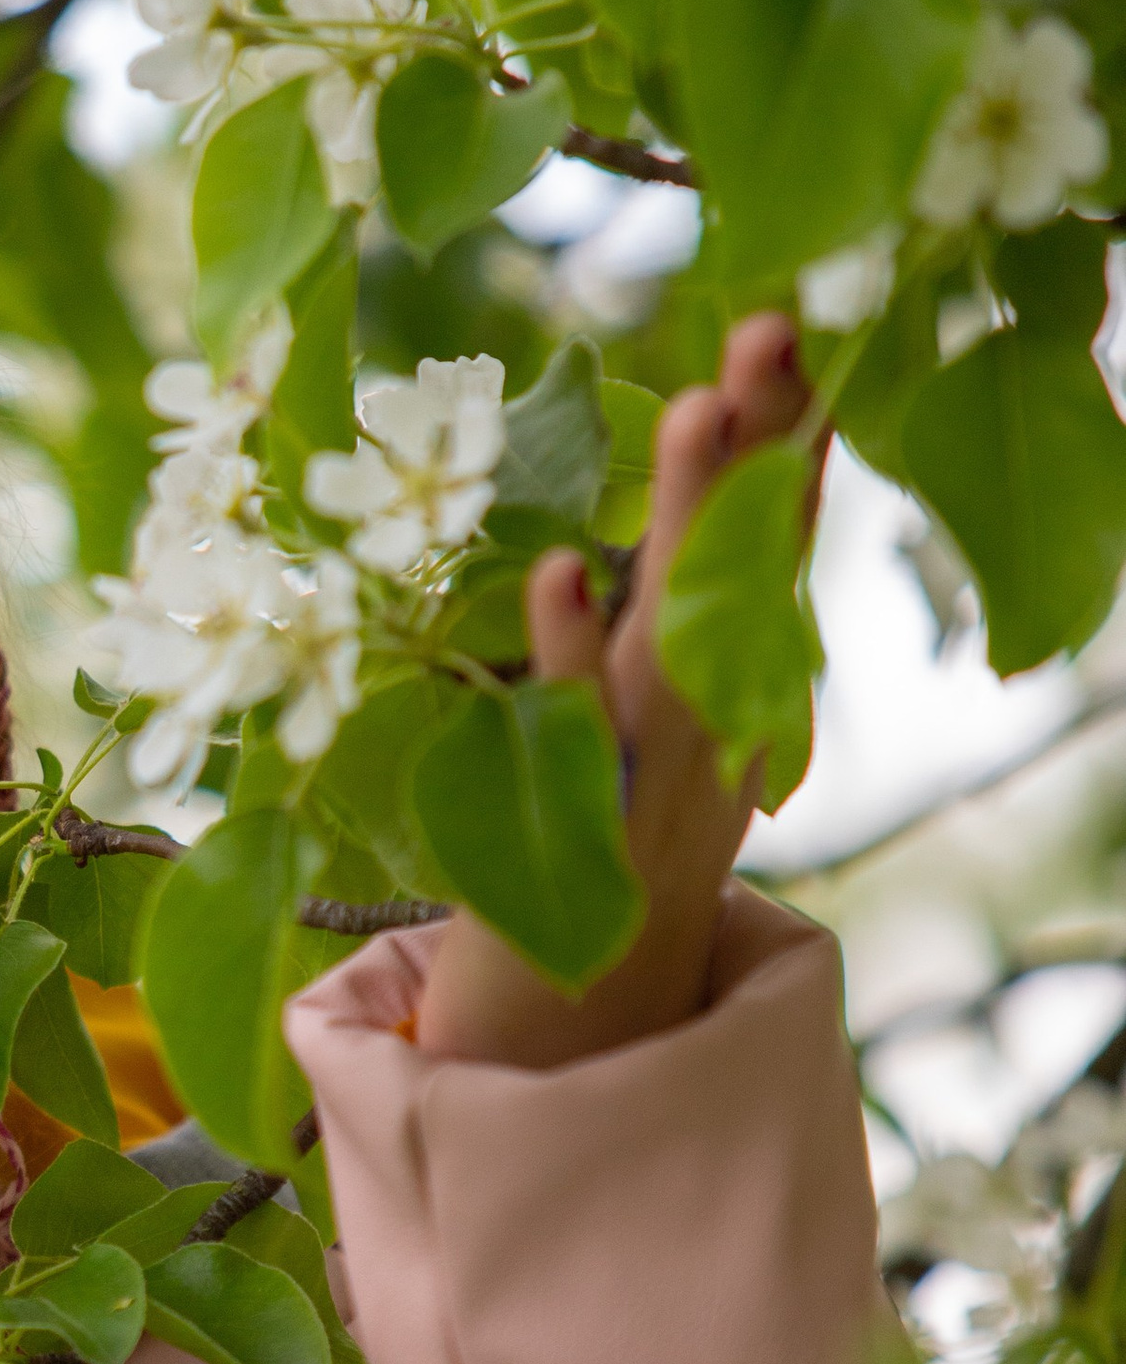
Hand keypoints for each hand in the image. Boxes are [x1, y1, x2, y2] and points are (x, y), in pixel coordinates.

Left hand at [415, 312, 815, 1070]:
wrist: (566, 1038)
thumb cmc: (599, 862)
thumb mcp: (658, 738)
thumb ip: (672, 627)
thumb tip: (681, 502)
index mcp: (717, 696)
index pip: (762, 551)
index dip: (788, 447)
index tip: (804, 329)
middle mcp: (697, 727)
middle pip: (735, 572)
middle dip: (756, 449)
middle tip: (777, 325)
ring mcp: (635, 775)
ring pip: (670, 631)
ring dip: (684, 521)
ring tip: (698, 403)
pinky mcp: (559, 822)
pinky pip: (564, 730)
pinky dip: (563, 652)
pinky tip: (563, 568)